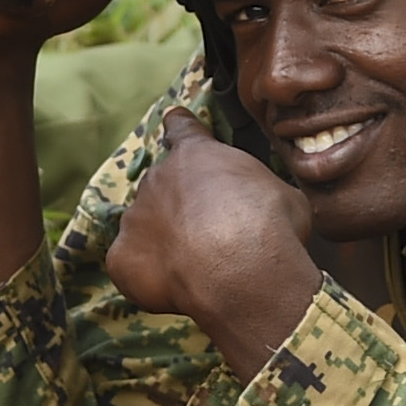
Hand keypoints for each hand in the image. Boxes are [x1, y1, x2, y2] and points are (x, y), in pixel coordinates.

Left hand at [104, 115, 327, 379]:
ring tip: (196, 265)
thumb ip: (260, 190)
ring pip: (144, 225)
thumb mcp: (282, 194)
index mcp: (196, 155)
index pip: (181, 129)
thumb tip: (267, 203)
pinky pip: (130, 263)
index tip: (174, 121)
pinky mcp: (122, 257)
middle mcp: (158, 179)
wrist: (243, 271)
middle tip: (211, 233)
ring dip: (163, 239)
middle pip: (163, 186)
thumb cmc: (271, 225)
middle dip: (180, 204)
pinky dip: (146, 273)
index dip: (180, 128)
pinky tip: (174, 285)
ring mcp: (135, 217)